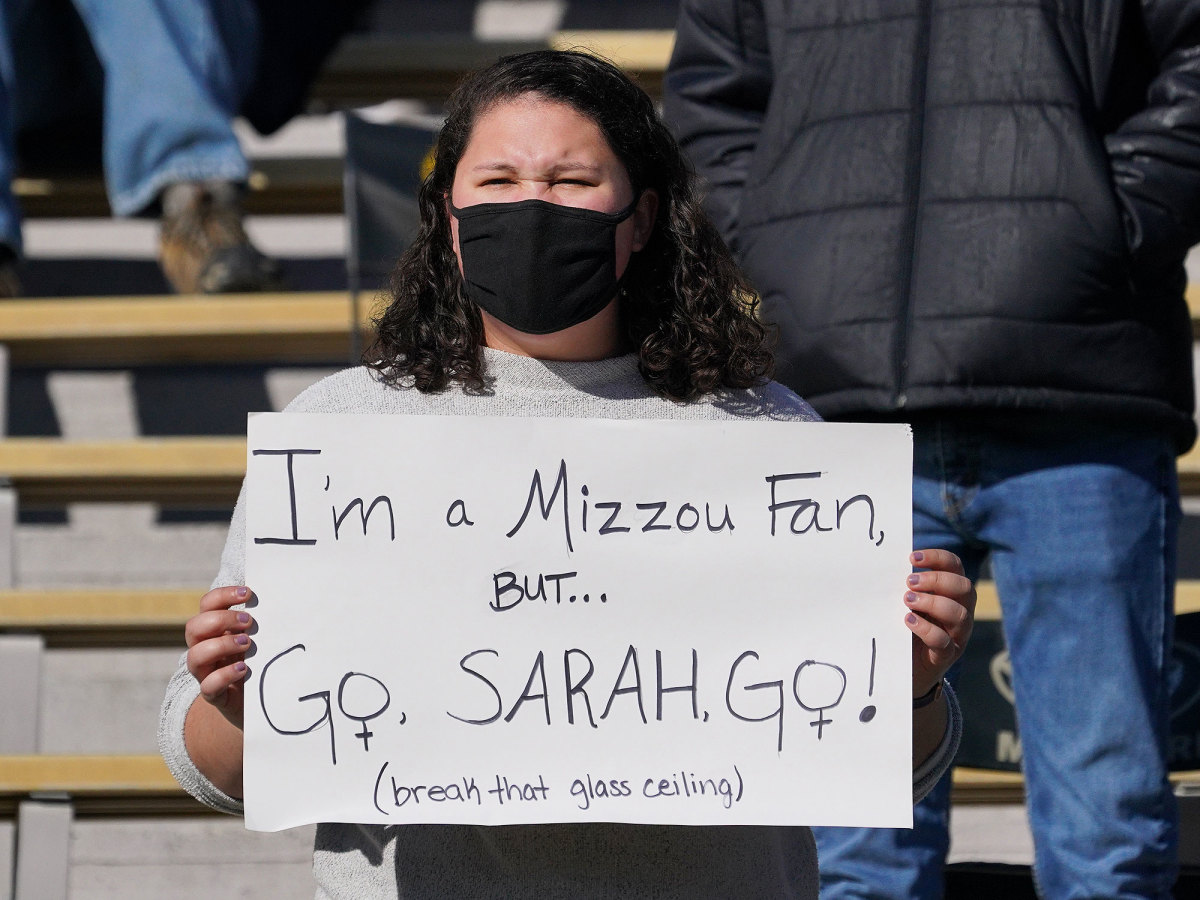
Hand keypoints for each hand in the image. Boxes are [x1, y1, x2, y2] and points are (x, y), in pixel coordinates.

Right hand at [185, 585, 254, 729]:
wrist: (259, 702)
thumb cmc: (260, 662)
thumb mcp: (259, 639)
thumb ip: (260, 622)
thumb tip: (278, 595)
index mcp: (215, 630)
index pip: (207, 605)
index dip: (223, 596)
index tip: (248, 594)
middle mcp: (205, 649)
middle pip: (194, 627)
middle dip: (221, 620)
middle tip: (249, 622)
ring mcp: (206, 672)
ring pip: (194, 656)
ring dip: (221, 645)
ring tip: (247, 644)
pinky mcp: (214, 695)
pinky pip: (208, 685)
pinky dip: (223, 675)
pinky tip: (243, 669)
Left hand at [904, 549, 974, 698]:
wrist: (908, 670)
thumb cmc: (906, 629)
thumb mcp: (908, 604)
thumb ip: (907, 587)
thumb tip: (885, 562)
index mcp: (952, 594)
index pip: (955, 568)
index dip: (938, 558)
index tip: (912, 557)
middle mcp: (961, 612)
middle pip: (965, 588)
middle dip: (937, 580)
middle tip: (909, 581)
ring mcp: (957, 636)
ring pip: (960, 614)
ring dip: (933, 602)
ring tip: (907, 600)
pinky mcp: (946, 656)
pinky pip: (944, 642)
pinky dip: (926, 629)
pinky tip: (908, 620)